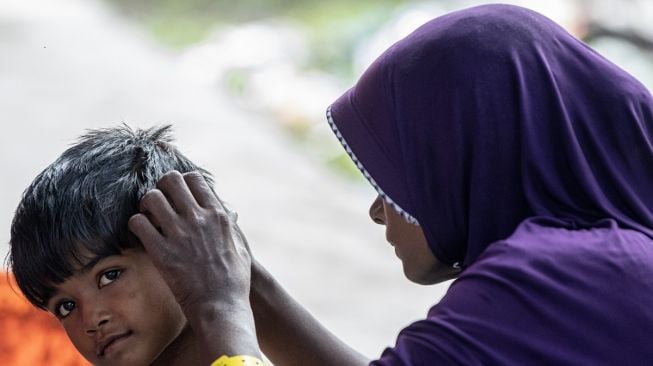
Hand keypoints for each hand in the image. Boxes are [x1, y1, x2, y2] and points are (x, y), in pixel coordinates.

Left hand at [128, 170, 250, 312]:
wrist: (221, 306)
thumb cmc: (234, 280)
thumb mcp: (239, 247)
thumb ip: (231, 227)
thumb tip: (229, 213)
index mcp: (218, 215)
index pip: (194, 179)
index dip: (182, 183)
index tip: (178, 195)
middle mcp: (198, 219)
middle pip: (171, 180)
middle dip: (162, 187)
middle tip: (160, 202)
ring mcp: (179, 234)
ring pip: (151, 197)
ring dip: (147, 204)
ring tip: (148, 217)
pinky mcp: (161, 252)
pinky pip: (138, 223)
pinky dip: (136, 225)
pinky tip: (141, 234)